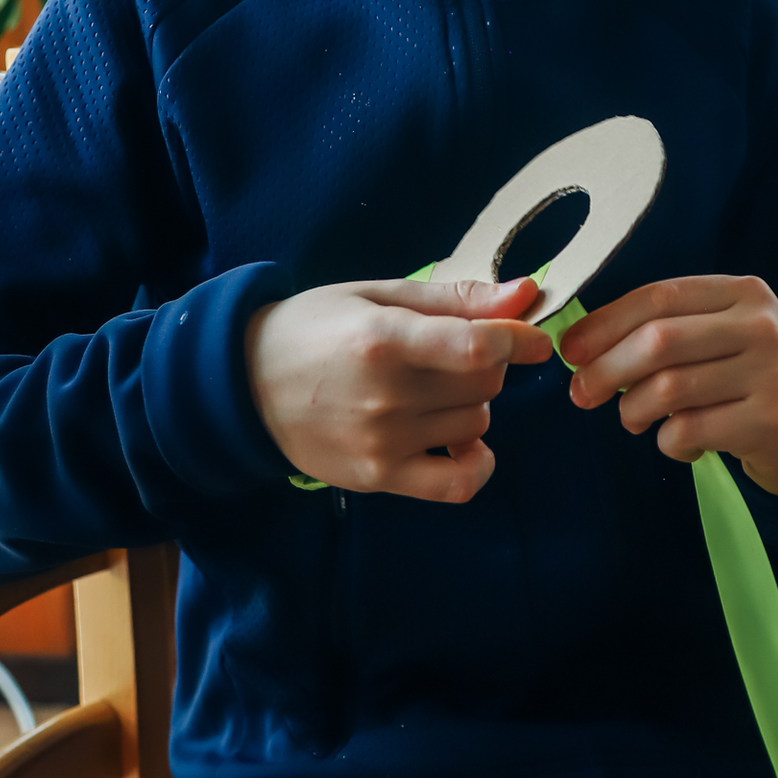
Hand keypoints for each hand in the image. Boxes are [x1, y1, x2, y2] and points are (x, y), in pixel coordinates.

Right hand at [245, 276, 550, 501]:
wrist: (245, 384)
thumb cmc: (316, 327)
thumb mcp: (380, 294)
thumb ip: (456, 297)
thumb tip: (527, 294)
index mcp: (384, 338)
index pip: (477, 345)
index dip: (519, 339)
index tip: (532, 338)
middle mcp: (385, 395)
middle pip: (484, 383)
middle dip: (485, 363)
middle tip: (450, 353)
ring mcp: (382, 442)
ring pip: (476, 423)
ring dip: (471, 404)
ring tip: (431, 389)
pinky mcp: (379, 478)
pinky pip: (459, 483)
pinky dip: (475, 462)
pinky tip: (460, 442)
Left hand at [560, 276, 777, 497]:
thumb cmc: (752, 380)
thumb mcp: (724, 337)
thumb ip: (667, 330)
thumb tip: (580, 344)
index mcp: (743, 293)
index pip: (658, 297)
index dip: (605, 323)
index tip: (571, 350)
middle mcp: (761, 325)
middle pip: (657, 341)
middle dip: (605, 369)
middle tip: (581, 394)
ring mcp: (770, 373)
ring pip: (667, 389)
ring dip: (632, 410)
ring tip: (634, 419)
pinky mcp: (771, 422)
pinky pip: (689, 431)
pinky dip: (668, 442)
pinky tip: (681, 443)